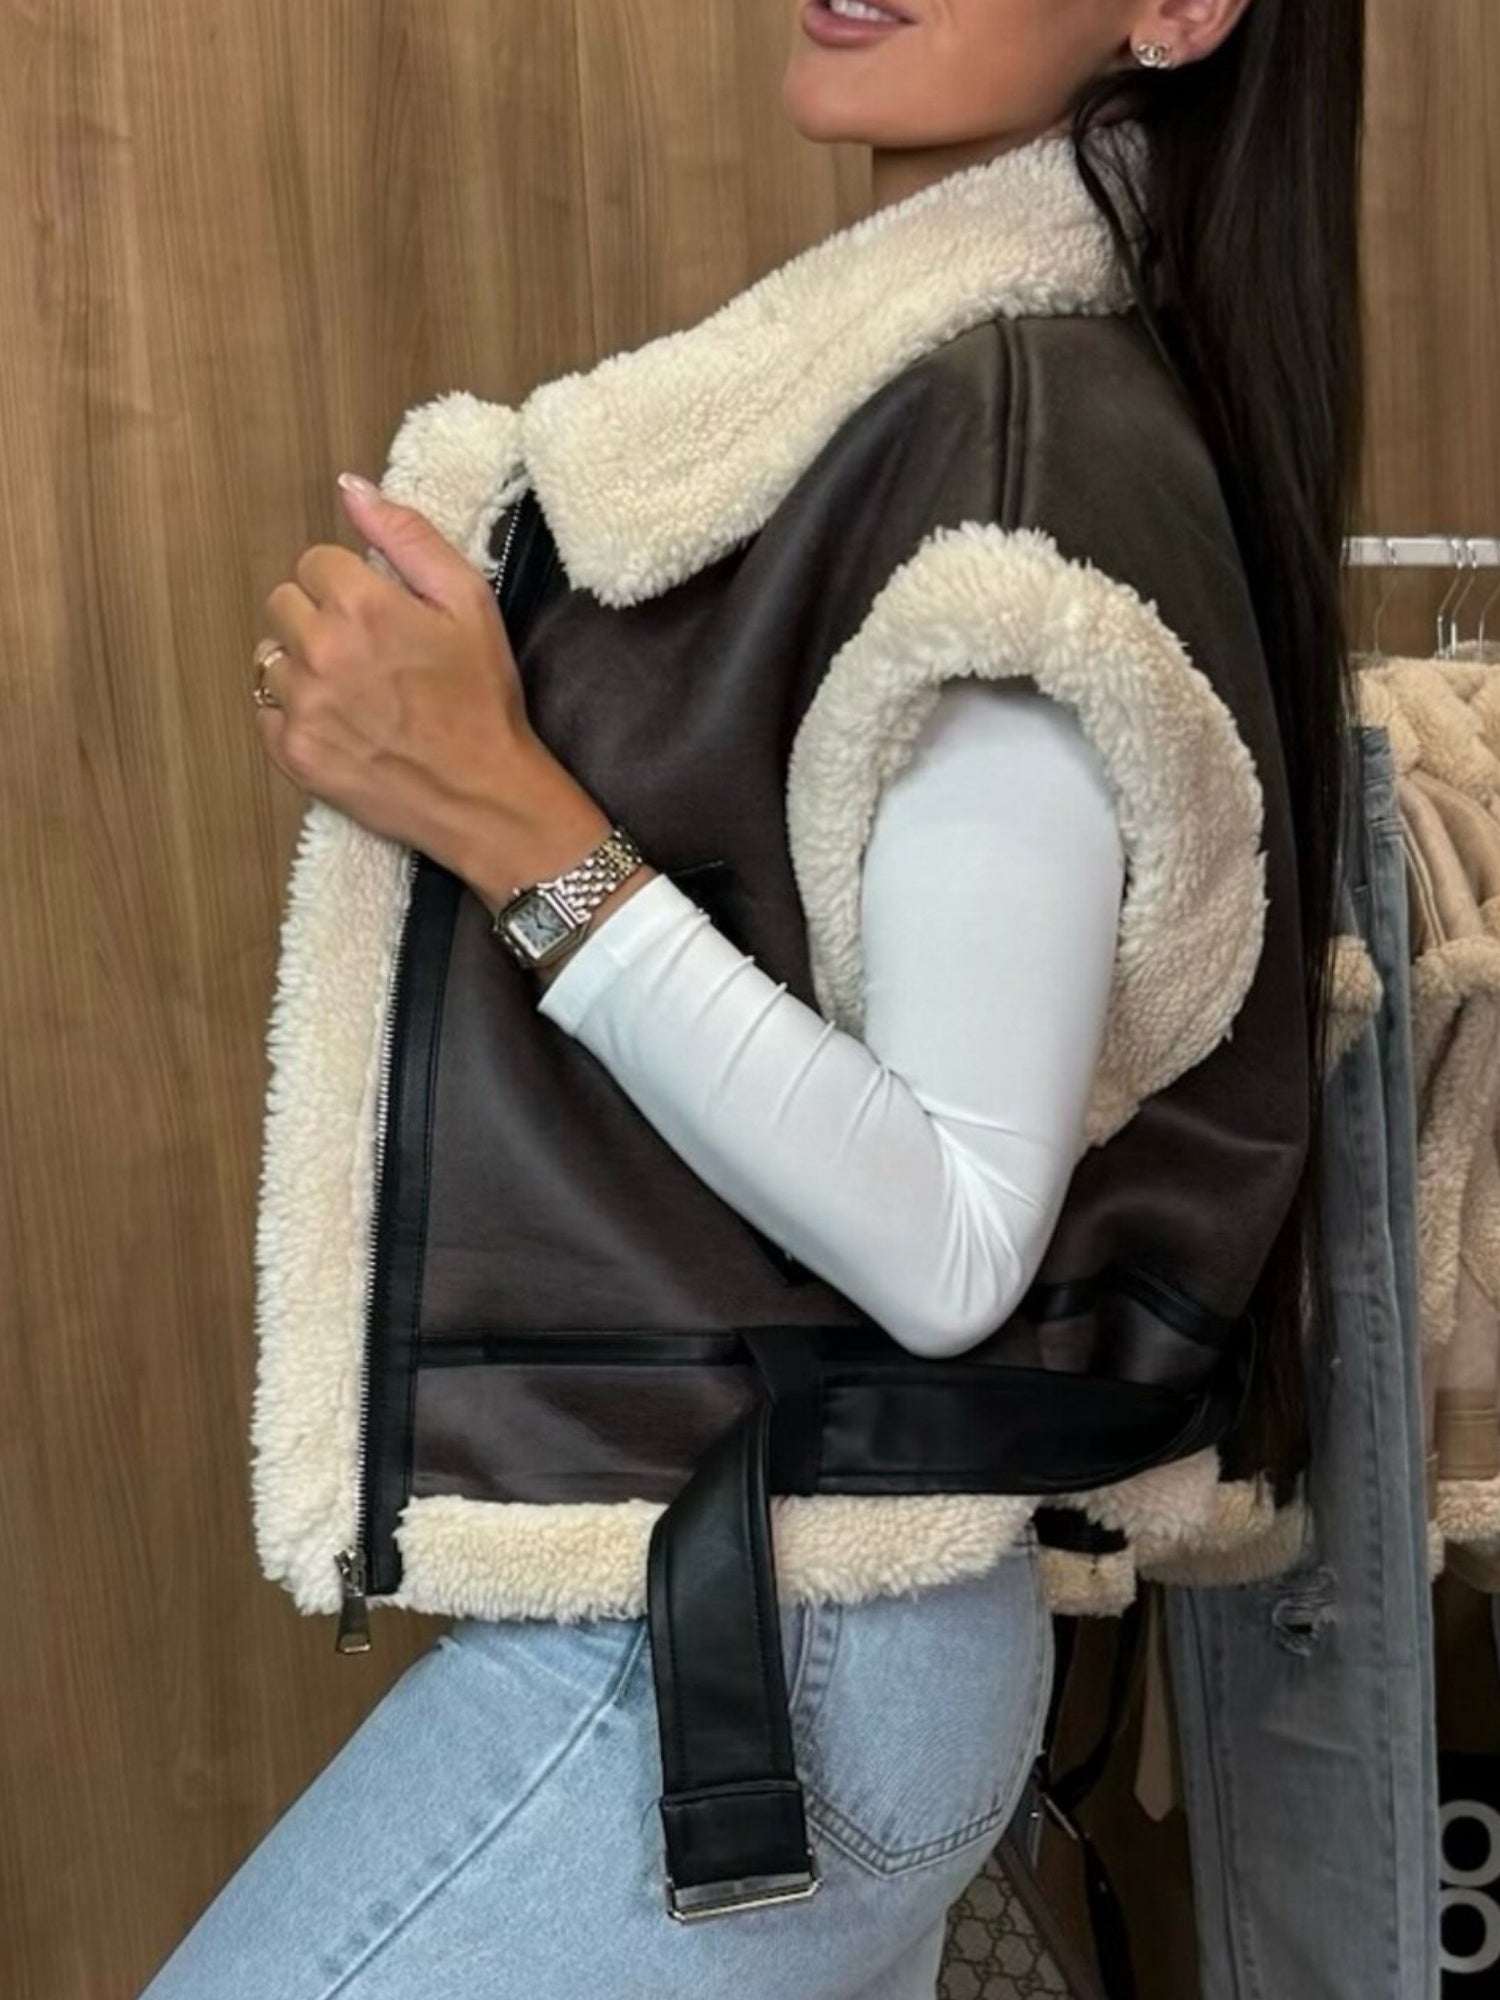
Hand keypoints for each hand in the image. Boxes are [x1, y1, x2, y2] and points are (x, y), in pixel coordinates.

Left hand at [253, 473, 562, 876]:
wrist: (483, 795)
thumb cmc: (481, 699)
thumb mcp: (468, 602)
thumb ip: (407, 535)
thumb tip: (351, 486)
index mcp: (362, 603)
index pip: (313, 562)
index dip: (348, 585)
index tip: (379, 615)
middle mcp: (321, 650)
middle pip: (283, 603)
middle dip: (318, 619)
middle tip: (367, 654)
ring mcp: (300, 705)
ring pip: (269, 657)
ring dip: (301, 665)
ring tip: (353, 692)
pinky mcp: (291, 752)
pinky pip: (265, 710)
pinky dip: (293, 713)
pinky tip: (340, 724)